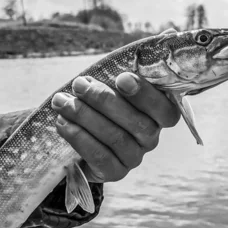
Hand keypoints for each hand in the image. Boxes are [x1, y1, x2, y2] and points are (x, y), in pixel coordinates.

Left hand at [51, 73, 180, 181]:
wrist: (78, 134)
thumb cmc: (99, 102)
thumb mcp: (111, 86)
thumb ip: (120, 76)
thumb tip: (130, 55)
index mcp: (158, 116)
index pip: (166, 110)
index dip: (146, 95)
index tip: (121, 78)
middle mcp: (151, 139)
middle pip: (137, 123)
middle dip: (105, 101)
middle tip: (79, 84)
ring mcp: (134, 158)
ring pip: (116, 138)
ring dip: (85, 116)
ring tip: (61, 101)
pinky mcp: (115, 172)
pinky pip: (100, 157)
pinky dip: (79, 137)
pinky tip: (62, 123)